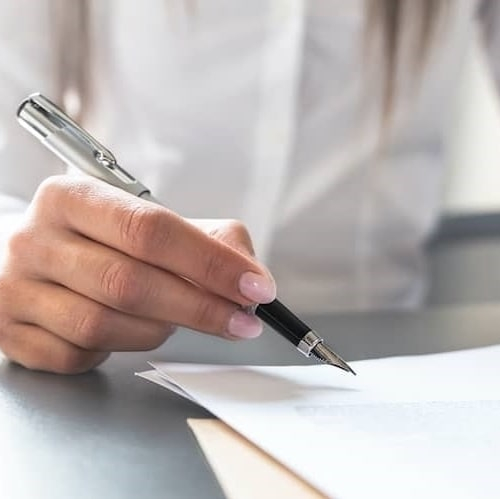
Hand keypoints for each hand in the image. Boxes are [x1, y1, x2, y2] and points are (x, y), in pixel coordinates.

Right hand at [0, 176, 275, 373]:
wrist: (34, 257)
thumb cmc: (100, 240)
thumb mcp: (147, 222)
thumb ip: (206, 240)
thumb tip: (250, 276)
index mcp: (72, 198)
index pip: (150, 229)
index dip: (209, 262)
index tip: (254, 286)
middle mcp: (36, 241)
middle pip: (129, 282)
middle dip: (199, 308)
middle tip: (242, 321)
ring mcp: (18, 290)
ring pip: (105, 325)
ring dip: (158, 329)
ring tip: (175, 318)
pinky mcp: (13, 334)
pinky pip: (80, 355)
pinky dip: (117, 349)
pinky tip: (127, 331)